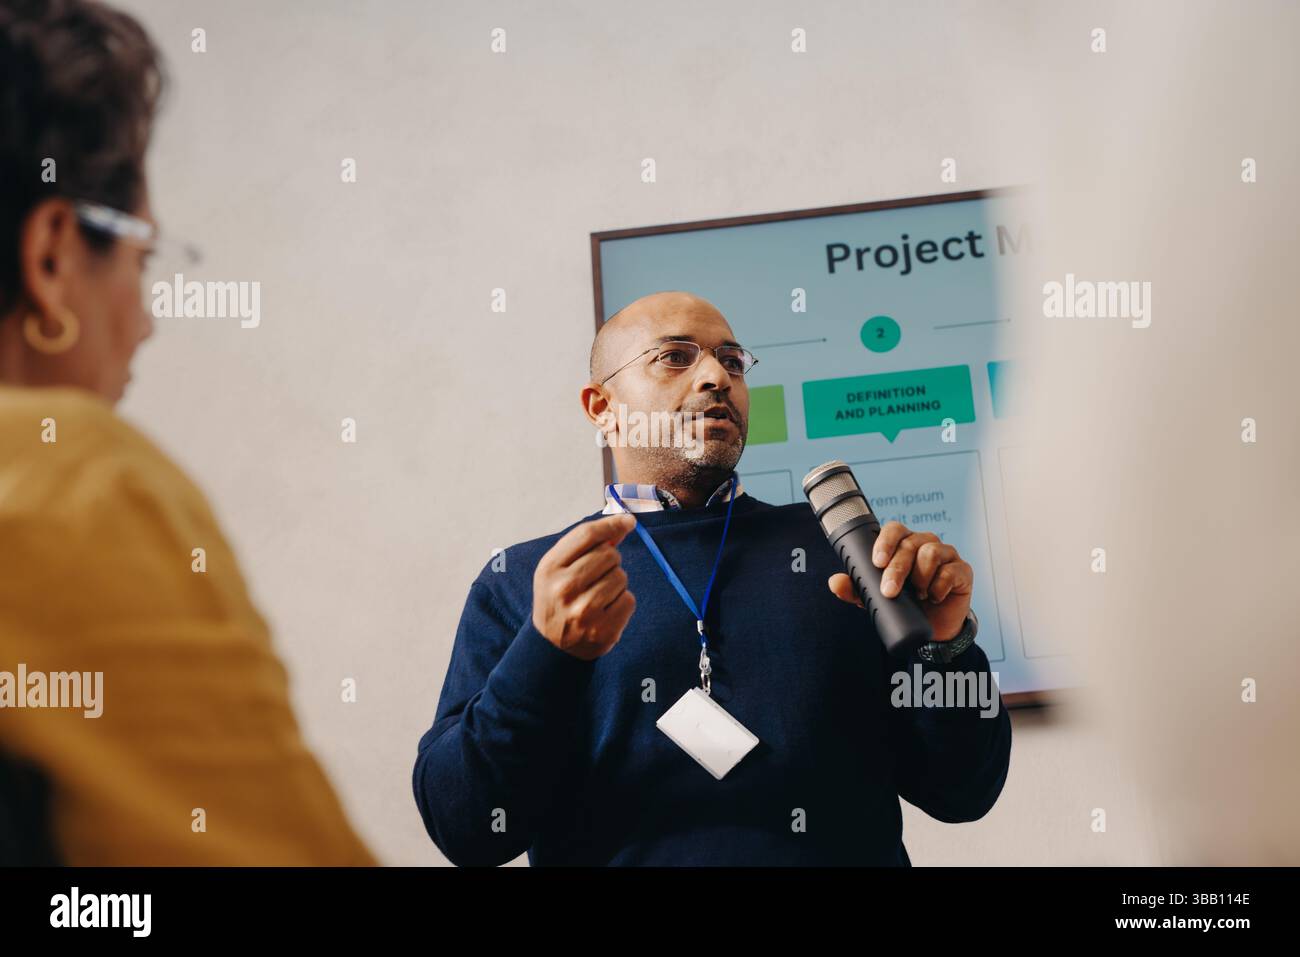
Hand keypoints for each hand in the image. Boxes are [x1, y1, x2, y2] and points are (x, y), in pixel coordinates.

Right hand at [532, 513, 637, 659]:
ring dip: (616, 582)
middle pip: (609, 554)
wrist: (551, 646)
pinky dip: (622, 601)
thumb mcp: (558, 568)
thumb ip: (586, 545)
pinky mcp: (603, 630)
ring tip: (598, 595)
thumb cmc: (558, 598)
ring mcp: (584, 612)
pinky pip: (629, 599)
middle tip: (596, 576)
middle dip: (610, 561)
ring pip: (621, 576)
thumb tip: (623, 524)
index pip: (587, 534)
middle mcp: (564, 588)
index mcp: (549, 568)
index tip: (628, 521)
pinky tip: (606, 610)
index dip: (611, 524)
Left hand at [827, 521, 972, 641]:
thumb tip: (834, 582)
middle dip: (897, 569)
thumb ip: (856, 588)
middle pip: (910, 544)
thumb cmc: (905, 606)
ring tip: (918, 594)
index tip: (877, 562)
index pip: (894, 529)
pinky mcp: (962, 570)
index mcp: (903, 544)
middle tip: (890, 591)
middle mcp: (924, 544)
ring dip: (920, 577)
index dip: (886, 541)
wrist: (933, 630)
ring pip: (930, 553)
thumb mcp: (877, 599)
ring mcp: (946, 555)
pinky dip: (939, 587)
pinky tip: (933, 597)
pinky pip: (950, 571)